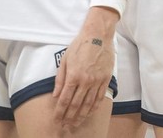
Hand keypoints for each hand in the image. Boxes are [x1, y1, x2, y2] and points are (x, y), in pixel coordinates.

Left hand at [53, 9, 116, 126]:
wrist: (98, 35)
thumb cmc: (79, 45)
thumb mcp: (65, 60)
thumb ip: (60, 79)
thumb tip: (56, 95)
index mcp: (73, 76)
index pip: (65, 99)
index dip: (60, 112)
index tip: (57, 120)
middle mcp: (85, 81)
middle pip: (76, 104)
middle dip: (69, 117)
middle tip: (66, 126)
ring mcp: (97, 81)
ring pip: (88, 103)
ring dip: (82, 115)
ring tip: (77, 123)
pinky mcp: (106, 79)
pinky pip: (100, 96)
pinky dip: (94, 106)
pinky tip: (90, 112)